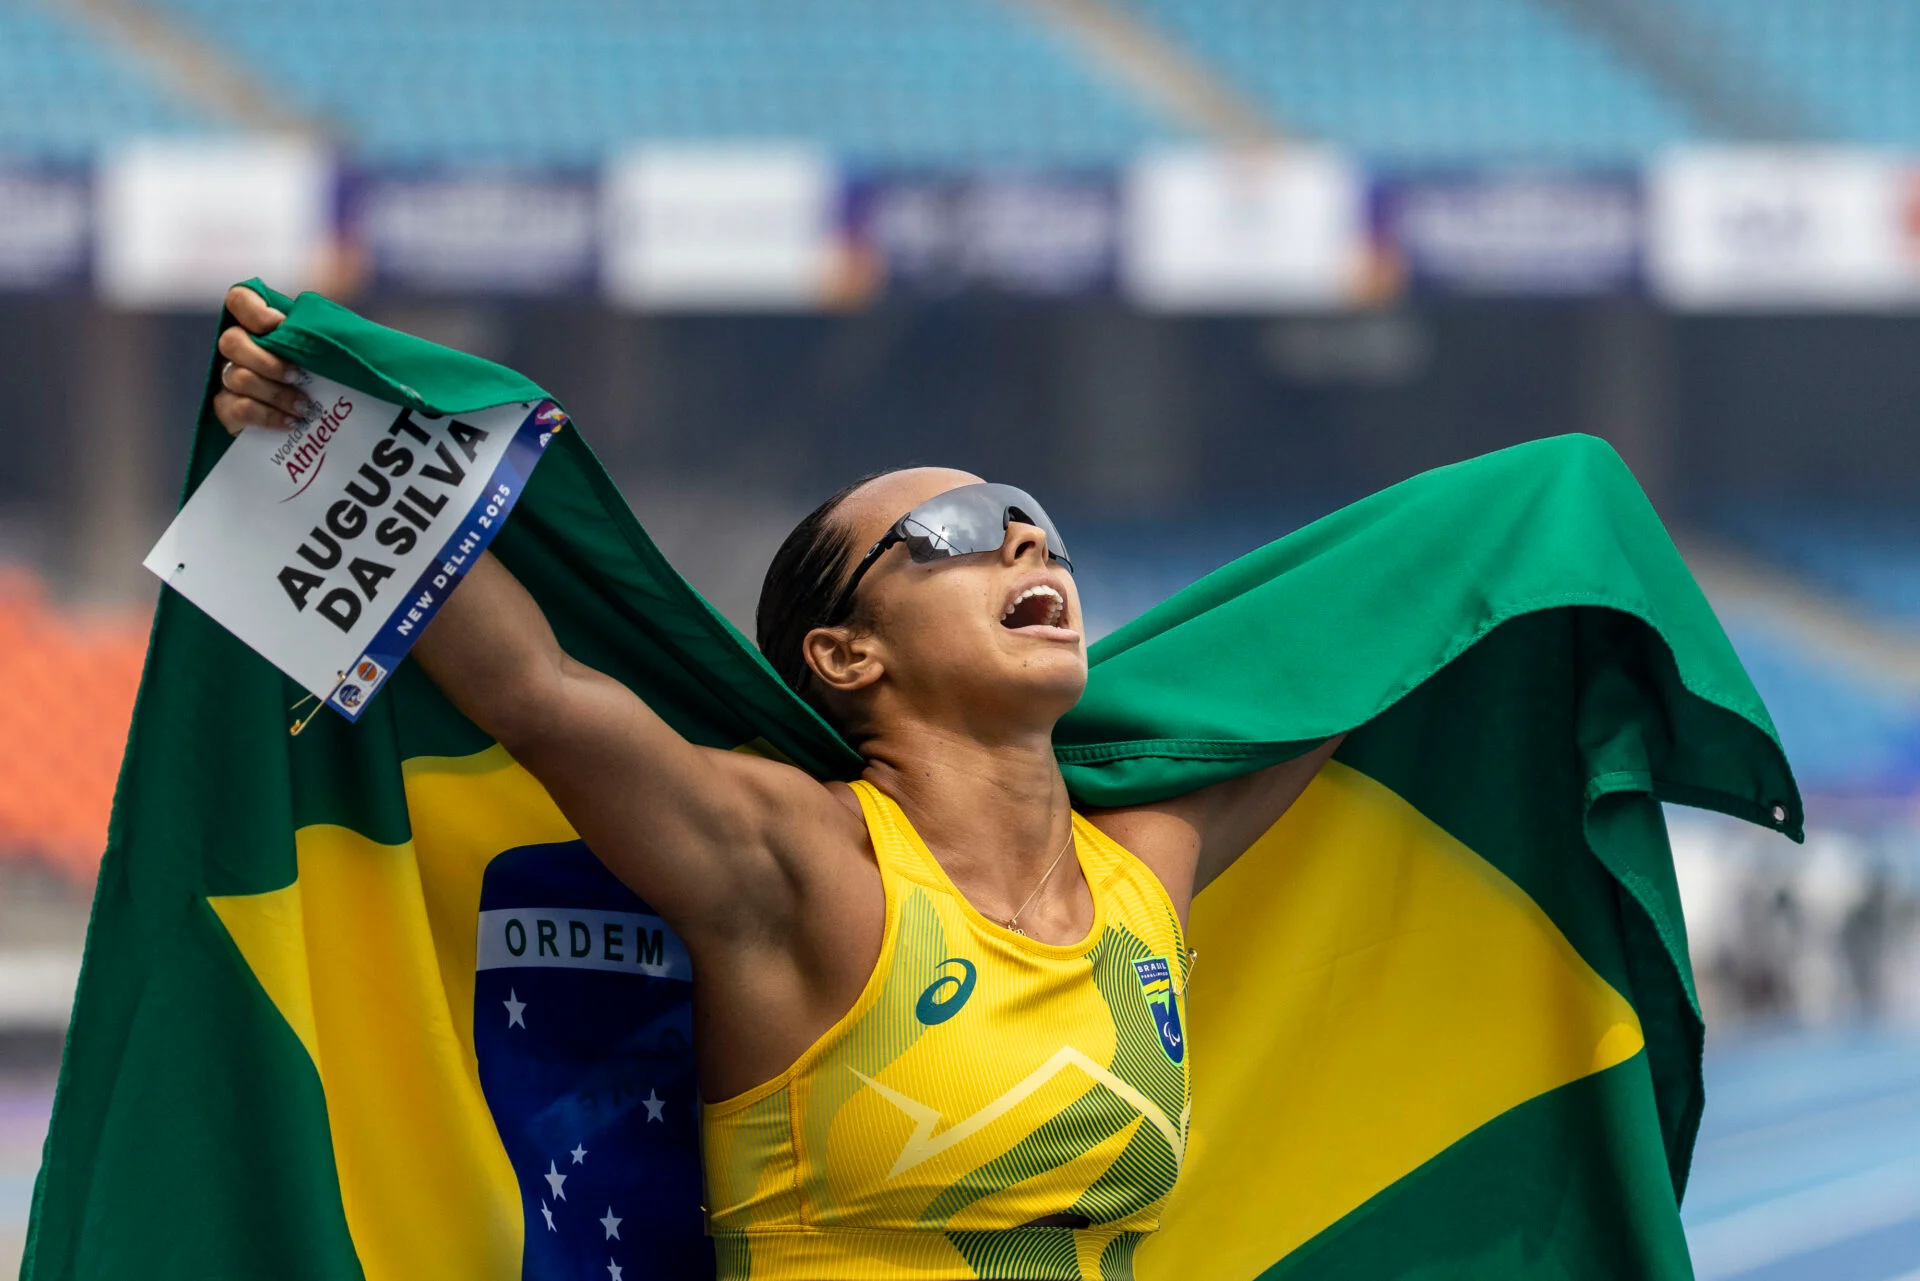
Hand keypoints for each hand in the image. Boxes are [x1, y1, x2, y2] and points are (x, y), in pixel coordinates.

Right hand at [211, 285, 314, 435]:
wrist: (310, 424)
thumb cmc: (325, 376)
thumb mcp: (329, 350)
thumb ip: (325, 334)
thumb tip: (348, 331)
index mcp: (258, 325)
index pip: (239, 300)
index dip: (254, 311)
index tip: (280, 325)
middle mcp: (237, 348)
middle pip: (231, 341)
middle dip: (267, 361)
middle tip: (298, 376)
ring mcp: (228, 378)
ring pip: (237, 377)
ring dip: (276, 393)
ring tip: (305, 407)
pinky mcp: (227, 409)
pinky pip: (239, 409)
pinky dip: (269, 416)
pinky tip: (291, 422)